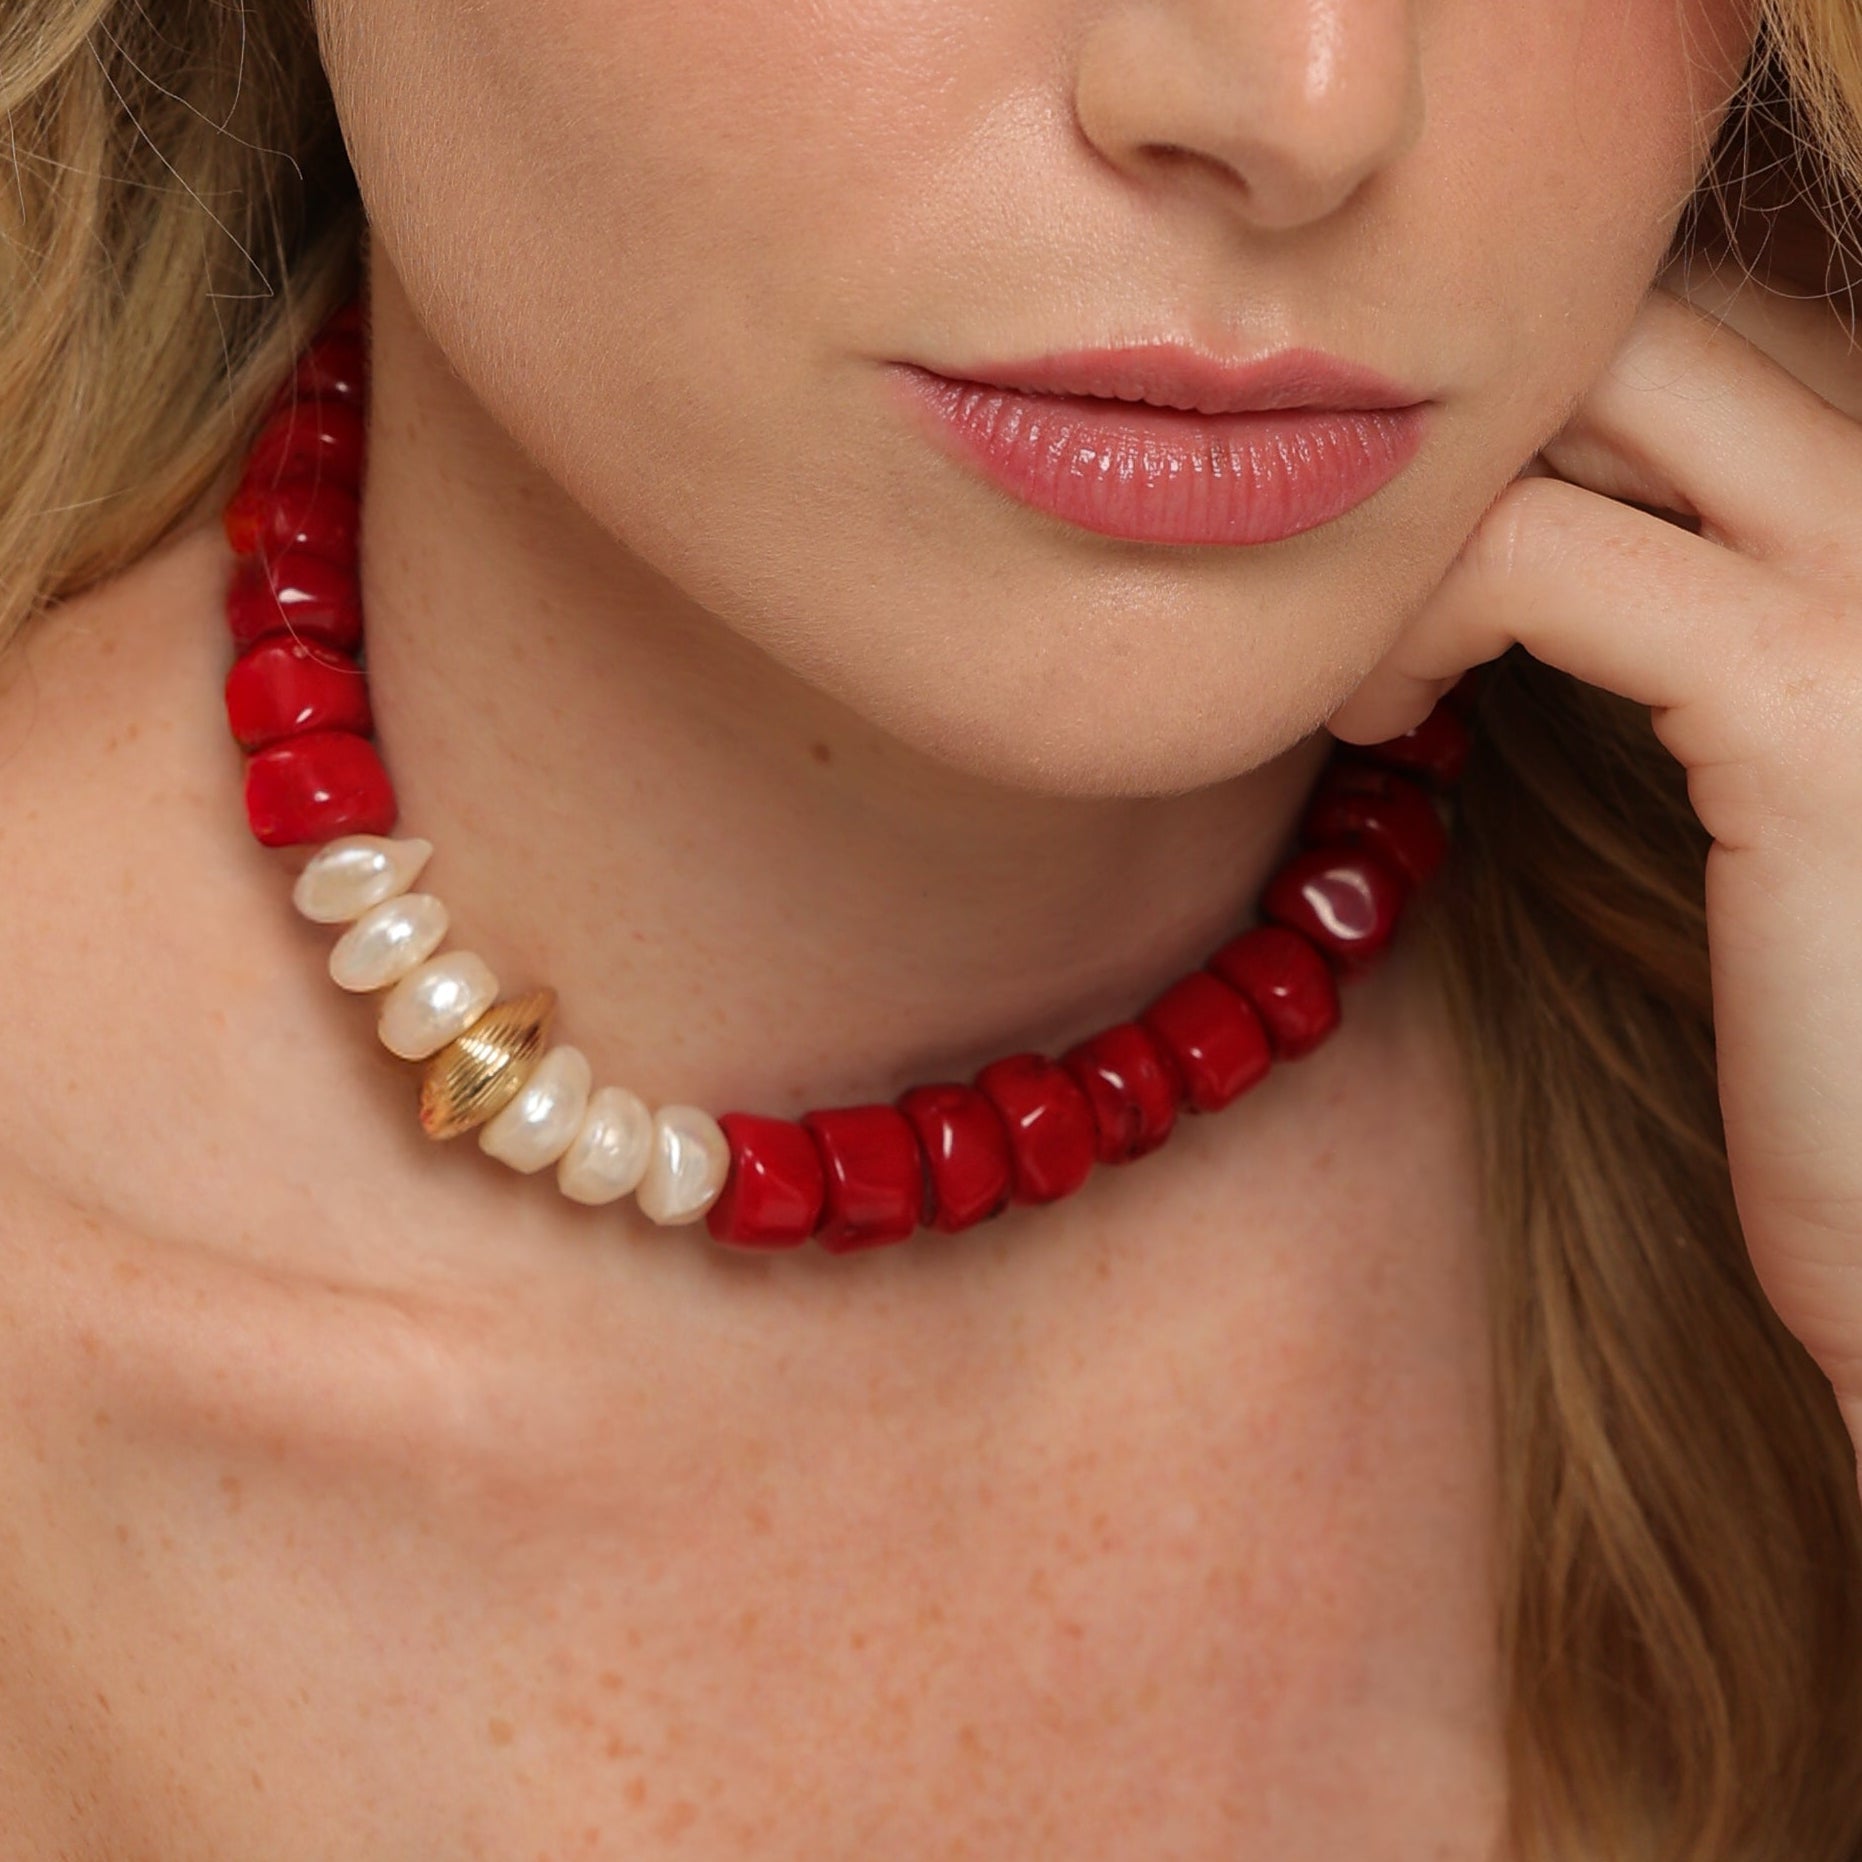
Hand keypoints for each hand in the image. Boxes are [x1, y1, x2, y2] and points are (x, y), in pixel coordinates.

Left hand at [1325, 260, 1861, 1469]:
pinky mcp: (1810, 695)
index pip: (1702, 323)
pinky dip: (1401, 614)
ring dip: (1414, 511)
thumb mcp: (1770, 770)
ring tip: (1361, 676)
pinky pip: (1529, 559)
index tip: (1425, 561)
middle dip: (1465, 428)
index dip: (1524, 416)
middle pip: (1638, 311)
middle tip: (1361, 591)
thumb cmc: (1834, 1015)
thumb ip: (1697, 610)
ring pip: (1579, 383)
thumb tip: (1524, 528)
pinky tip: (1370, 723)